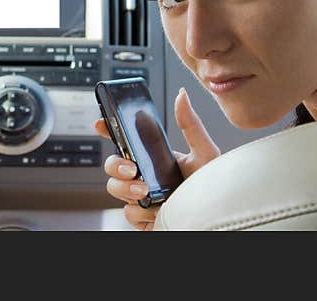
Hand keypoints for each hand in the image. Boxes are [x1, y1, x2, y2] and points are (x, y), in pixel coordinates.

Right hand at [94, 87, 219, 229]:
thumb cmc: (213, 191)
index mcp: (156, 158)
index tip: (101, 123)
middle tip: (132, 169)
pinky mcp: (141, 218)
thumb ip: (191, 125)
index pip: (127, 141)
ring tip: (145, 192)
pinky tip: (157, 210)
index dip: (110, 130)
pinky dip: (140, 211)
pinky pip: (128, 212)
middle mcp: (145, 176)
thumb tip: (182, 95)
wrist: (215, 222)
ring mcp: (141, 197)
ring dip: (126, 188)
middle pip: (114, 164)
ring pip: (115, 187)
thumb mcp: (205, 154)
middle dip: (116, 164)